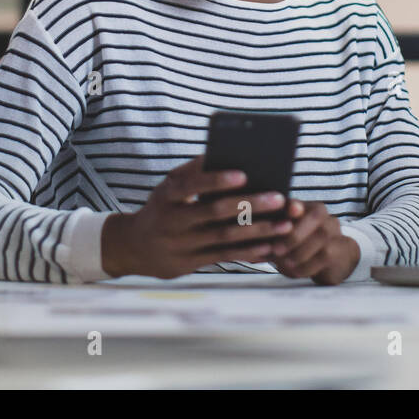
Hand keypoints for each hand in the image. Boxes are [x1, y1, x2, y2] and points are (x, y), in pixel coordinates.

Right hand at [101, 154, 294, 278]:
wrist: (133, 247)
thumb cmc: (162, 207)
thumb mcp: (168, 187)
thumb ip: (193, 172)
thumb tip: (224, 154)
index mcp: (167, 195)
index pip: (191, 185)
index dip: (216, 181)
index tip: (243, 175)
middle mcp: (172, 220)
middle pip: (214, 212)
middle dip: (249, 205)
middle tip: (279, 198)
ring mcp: (181, 245)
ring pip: (224, 237)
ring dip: (257, 231)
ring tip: (284, 225)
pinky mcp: (190, 263)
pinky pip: (223, 257)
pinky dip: (248, 252)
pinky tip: (269, 246)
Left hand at [268, 199, 360, 284]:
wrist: (335, 257)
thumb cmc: (302, 247)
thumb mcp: (284, 241)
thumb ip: (270, 239)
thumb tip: (248, 246)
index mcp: (304, 207)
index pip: (297, 202)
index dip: (293, 205)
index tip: (289, 210)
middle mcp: (321, 214)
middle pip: (315, 215)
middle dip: (294, 234)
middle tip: (277, 249)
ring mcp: (333, 230)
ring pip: (321, 235)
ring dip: (300, 251)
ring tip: (285, 262)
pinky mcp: (340, 249)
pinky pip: (325, 255)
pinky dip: (307, 264)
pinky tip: (295, 270)